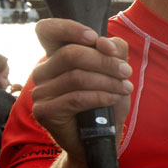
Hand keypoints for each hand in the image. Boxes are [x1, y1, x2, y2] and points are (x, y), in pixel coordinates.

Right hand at [29, 18, 131, 158]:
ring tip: (125, 88)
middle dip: (104, 61)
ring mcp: (40, 91)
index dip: (69, 28)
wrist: (99, 138)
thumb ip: (113, 51)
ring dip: (107, 81)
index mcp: (56, 56)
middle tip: (127, 72)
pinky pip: (75, 98)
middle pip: (71, 54)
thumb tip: (104, 43)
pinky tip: (113, 99)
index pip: (48, 30)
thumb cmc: (105, 103)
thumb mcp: (115, 72)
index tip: (95, 38)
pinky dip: (99, 97)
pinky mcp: (43, 111)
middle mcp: (43, 71)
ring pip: (75, 76)